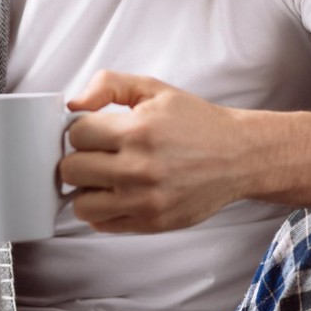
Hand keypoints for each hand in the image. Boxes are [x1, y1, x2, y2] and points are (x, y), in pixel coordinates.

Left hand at [62, 70, 247, 232]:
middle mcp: (139, 169)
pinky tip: (119, 194)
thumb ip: (109, 85)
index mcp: (138, 131)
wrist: (240, 156)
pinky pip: (102, 224)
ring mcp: (145, 201)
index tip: (96, 132)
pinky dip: (103, 211)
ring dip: (87, 190)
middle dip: (80, 159)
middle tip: (98, 154)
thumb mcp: (154, 89)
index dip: (82, 131)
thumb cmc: (196, 123)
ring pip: (81, 204)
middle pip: (71, 170)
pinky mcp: (151, 223)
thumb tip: (73, 105)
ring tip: (105, 178)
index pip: (76, 135)